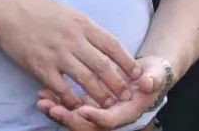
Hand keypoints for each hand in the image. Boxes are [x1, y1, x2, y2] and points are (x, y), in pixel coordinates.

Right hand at [0, 0, 141, 109]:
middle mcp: (74, 39)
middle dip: (117, 82)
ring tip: (108, 105)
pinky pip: (60, 87)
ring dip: (98, 94)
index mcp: (83, 24)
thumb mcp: (70, 13)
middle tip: (127, 95)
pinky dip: (70, 98)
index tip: (137, 73)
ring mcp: (58, 53)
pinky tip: (78, 106)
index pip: (112, 45)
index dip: (127, 61)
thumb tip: (104, 43)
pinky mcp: (41, 66)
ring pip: (85, 78)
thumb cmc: (40, 11)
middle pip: (102, 65)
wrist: (10, 12)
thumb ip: (87, 29)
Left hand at [36, 56, 168, 129]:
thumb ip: (152, 80)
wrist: (148, 73)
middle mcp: (112, 116)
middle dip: (69, 118)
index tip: (82, 110)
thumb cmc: (153, 73)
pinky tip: (43, 94)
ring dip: (58, 111)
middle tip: (52, 109)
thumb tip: (147, 84)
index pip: (110, 120)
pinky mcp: (91, 104)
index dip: (96, 117)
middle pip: (88, 125)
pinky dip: (58, 101)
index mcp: (128, 112)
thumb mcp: (156, 74)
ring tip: (42, 102)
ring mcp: (99, 111)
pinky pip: (72, 107)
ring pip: (76, 118)